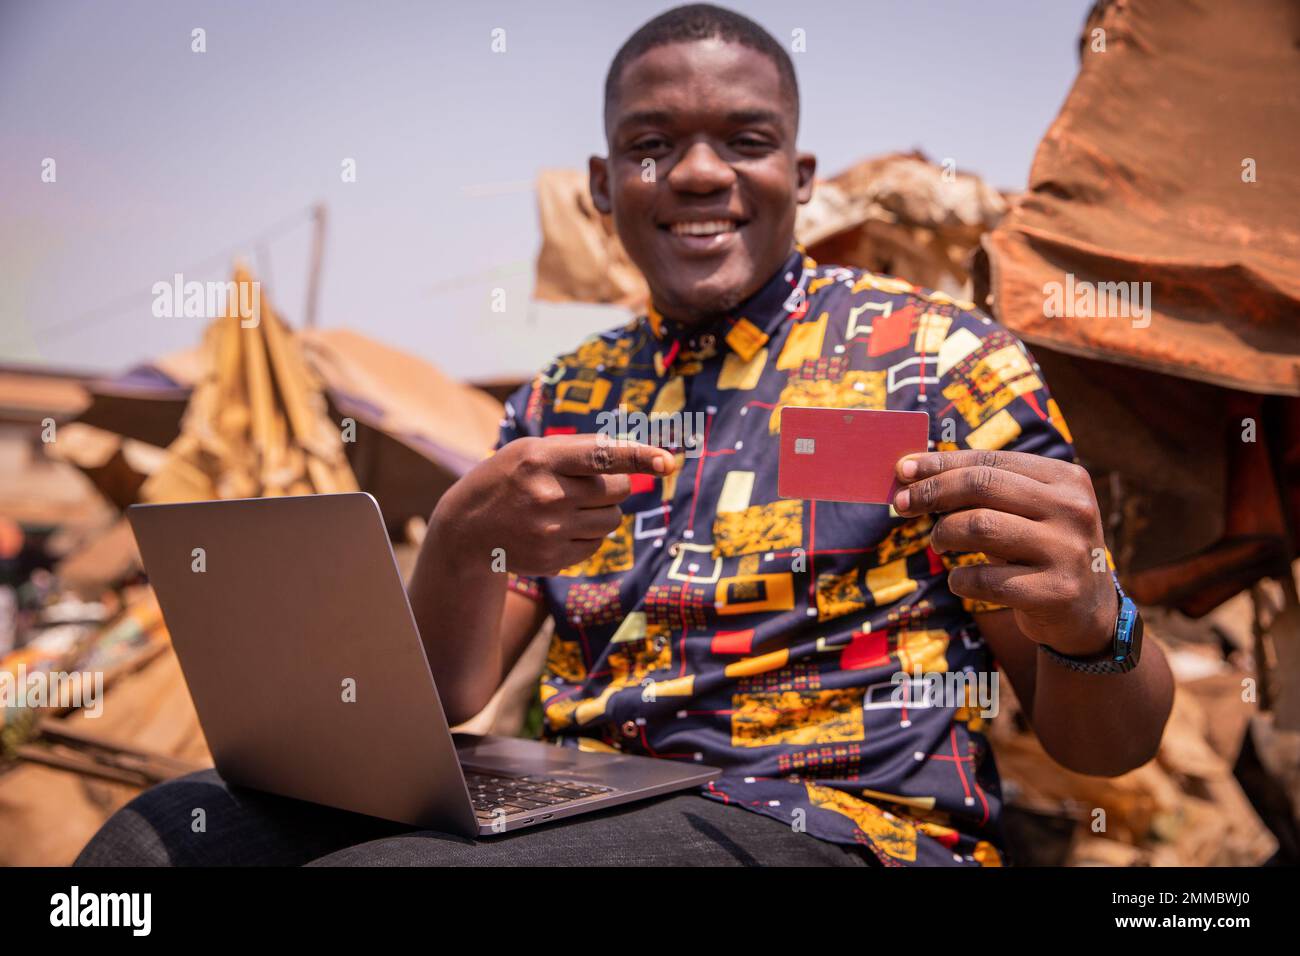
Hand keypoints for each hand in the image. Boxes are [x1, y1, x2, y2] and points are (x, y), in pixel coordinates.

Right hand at [433, 433, 675, 576]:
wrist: (467, 528)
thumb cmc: (511, 477)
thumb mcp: (533, 450)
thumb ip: (583, 449)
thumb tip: (644, 457)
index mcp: (542, 459)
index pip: (601, 455)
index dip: (638, 456)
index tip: (668, 461)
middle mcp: (547, 496)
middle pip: (618, 489)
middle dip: (613, 484)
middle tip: (586, 484)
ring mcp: (549, 531)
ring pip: (612, 520)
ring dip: (601, 512)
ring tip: (566, 507)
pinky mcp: (552, 559)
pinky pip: (596, 545)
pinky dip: (586, 536)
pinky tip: (558, 529)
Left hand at [892, 449, 1116, 655]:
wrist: (1088, 612)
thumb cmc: (1040, 550)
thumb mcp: (1026, 512)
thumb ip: (984, 490)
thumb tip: (912, 472)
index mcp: (1066, 478)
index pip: (991, 460)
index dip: (941, 464)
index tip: (904, 471)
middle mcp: (1072, 509)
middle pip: (982, 485)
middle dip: (932, 492)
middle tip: (902, 504)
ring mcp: (1068, 551)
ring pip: (980, 526)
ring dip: (944, 534)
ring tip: (939, 542)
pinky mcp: (1056, 592)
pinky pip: (987, 580)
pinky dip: (960, 580)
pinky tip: (959, 581)